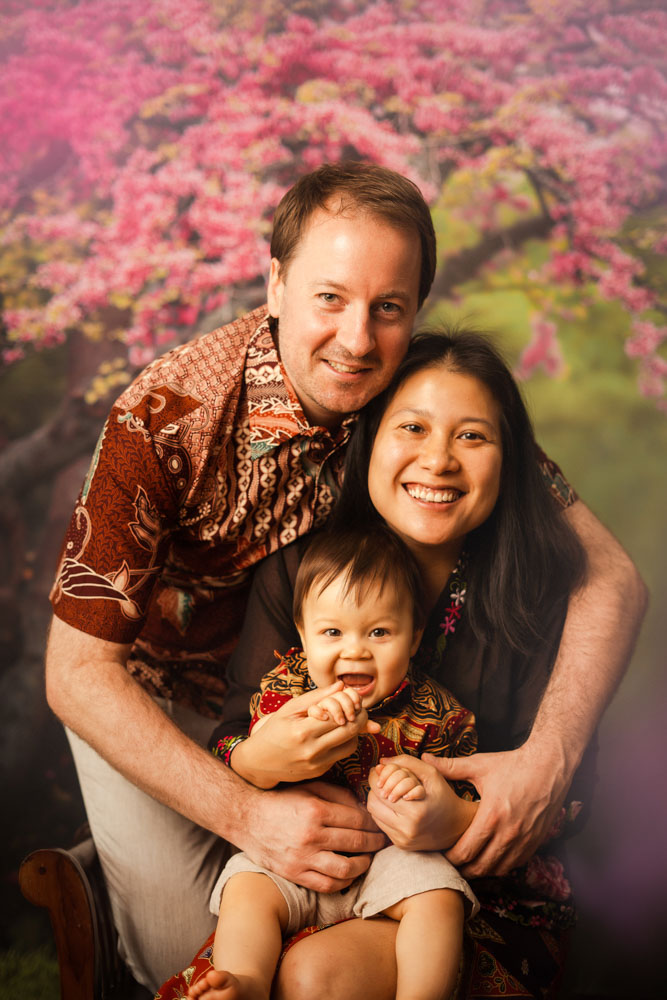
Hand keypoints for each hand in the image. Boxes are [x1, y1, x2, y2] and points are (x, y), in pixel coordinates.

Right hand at [233, 682, 375, 786]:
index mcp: (302, 731)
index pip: (338, 716)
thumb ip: (316, 697)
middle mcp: (311, 750)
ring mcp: (317, 764)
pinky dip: (344, 743)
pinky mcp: (320, 771)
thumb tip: (340, 686)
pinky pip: (341, 755)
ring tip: (348, 721)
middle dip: (359, 718)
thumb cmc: (273, 731)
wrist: (259, 762)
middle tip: (359, 709)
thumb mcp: (289, 709)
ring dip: (354, 732)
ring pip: (350, 746)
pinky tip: (336, 734)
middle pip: (349, 731)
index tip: (352, 699)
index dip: (350, 706)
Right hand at [239, 780, 386, 891]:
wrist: (247, 818)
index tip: (379, 825)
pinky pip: (327, 885)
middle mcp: (311, 835)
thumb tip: (364, 807)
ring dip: (363, 865)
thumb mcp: (309, 788)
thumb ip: (338, 795)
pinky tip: (349, 874)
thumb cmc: (282, 801)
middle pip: (356, 843)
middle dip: (374, 843)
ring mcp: (302, 857)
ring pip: (345, 869)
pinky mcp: (295, 874)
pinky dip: (344, 882)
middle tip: (381, 842)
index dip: (373, 823)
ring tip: (367, 859)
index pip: (357, 820)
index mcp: (316, 810)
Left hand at [367, 755, 475, 850]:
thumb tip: (380, 763)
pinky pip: (381, 824)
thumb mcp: (430, 773)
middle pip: (373, 802)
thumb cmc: (443, 796)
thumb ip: (406, 763)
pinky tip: (394, 805)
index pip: (380, 790)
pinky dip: (383, 812)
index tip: (379, 769)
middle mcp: (407, 829)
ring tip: (388, 790)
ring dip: (377, 799)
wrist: (457, 826)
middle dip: (375, 787)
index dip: (376, 776)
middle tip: (382, 779)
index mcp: (415, 812)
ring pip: (374, 814)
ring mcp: (402, 840)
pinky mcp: (400, 845)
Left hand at [425, 741, 570, 876]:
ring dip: (482, 870)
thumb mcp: (479, 765)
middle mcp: (508, 833)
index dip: (451, 858)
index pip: (466, 851)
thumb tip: (423, 759)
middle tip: (452, 864)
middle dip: (464, 869)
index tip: (442, 854)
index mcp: (491, 816)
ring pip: (498, 869)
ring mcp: (524, 840)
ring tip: (469, 865)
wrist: (549, 766)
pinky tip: (491, 859)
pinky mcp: (535, 842)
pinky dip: (501, 866)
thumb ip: (449, 767)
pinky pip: (515, 864)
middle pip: (480, 867)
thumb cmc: (513, 765)